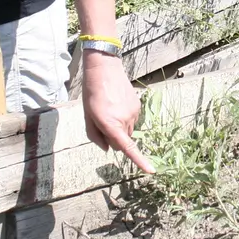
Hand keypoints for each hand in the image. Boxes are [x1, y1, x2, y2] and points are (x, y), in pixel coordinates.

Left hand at [81, 51, 153, 173]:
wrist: (104, 68)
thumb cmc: (92, 93)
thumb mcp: (87, 116)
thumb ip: (94, 136)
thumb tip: (108, 149)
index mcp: (110, 123)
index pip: (127, 147)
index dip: (140, 160)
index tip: (151, 170)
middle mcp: (125, 120)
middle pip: (122, 141)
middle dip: (113, 137)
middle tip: (102, 120)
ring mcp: (133, 113)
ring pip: (127, 131)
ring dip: (119, 127)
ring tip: (109, 109)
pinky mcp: (137, 106)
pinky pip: (131, 121)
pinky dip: (124, 118)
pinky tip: (116, 104)